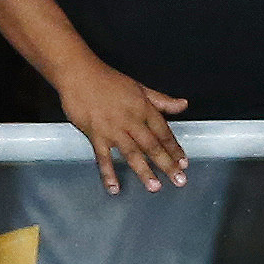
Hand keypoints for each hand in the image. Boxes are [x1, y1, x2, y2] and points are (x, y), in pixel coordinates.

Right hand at [53, 52, 192, 190]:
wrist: (80, 74)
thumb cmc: (109, 80)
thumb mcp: (140, 87)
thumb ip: (162, 100)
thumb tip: (183, 104)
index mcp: (143, 108)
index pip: (163, 132)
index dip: (175, 148)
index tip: (184, 163)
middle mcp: (131, 121)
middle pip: (152, 145)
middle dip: (167, 164)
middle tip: (179, 181)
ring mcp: (113, 130)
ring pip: (132, 153)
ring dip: (144, 171)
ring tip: (155, 187)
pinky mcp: (96, 135)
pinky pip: (103, 157)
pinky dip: (108, 173)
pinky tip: (114, 188)